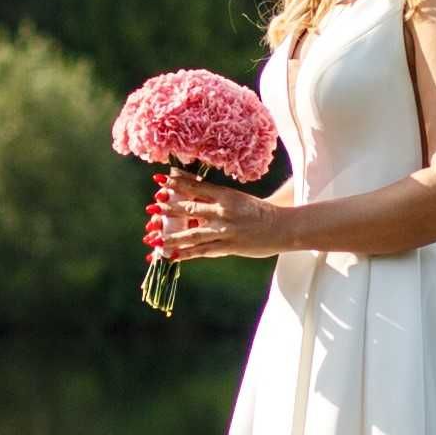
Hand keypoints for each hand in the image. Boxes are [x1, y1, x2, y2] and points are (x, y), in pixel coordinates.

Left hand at [143, 175, 288, 265]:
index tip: (159, 179)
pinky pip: (203, 251)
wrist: (283, 227)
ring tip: (154, 238)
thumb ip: (216, 196)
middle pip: (191, 209)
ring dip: (172, 236)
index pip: (197, 186)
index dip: (177, 182)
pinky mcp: (229, 246)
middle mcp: (223, 211)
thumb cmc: (259, 211)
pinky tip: (172, 255)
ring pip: (193, 234)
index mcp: (226, 195)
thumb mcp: (237, 198)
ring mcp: (225, 230)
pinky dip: (186, 254)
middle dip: (169, 209)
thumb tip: (194, 190)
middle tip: (152, 208)